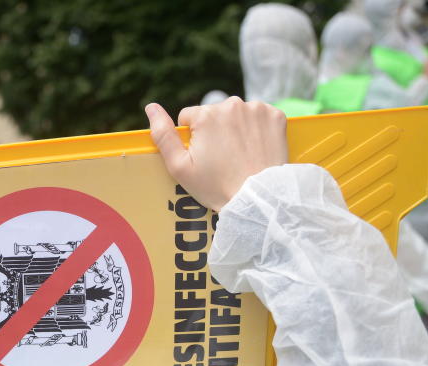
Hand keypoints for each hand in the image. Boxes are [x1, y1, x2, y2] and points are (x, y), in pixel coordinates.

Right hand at [145, 98, 287, 210]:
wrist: (257, 199)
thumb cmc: (216, 187)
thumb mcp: (180, 167)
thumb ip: (163, 135)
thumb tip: (150, 107)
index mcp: (206, 115)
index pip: (189, 117)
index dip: (192, 139)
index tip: (202, 157)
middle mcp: (232, 104)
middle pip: (214, 114)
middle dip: (215, 132)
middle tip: (222, 159)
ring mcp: (257, 109)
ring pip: (236, 114)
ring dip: (236, 129)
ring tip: (239, 155)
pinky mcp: (276, 116)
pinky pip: (259, 117)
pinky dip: (256, 129)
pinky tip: (255, 148)